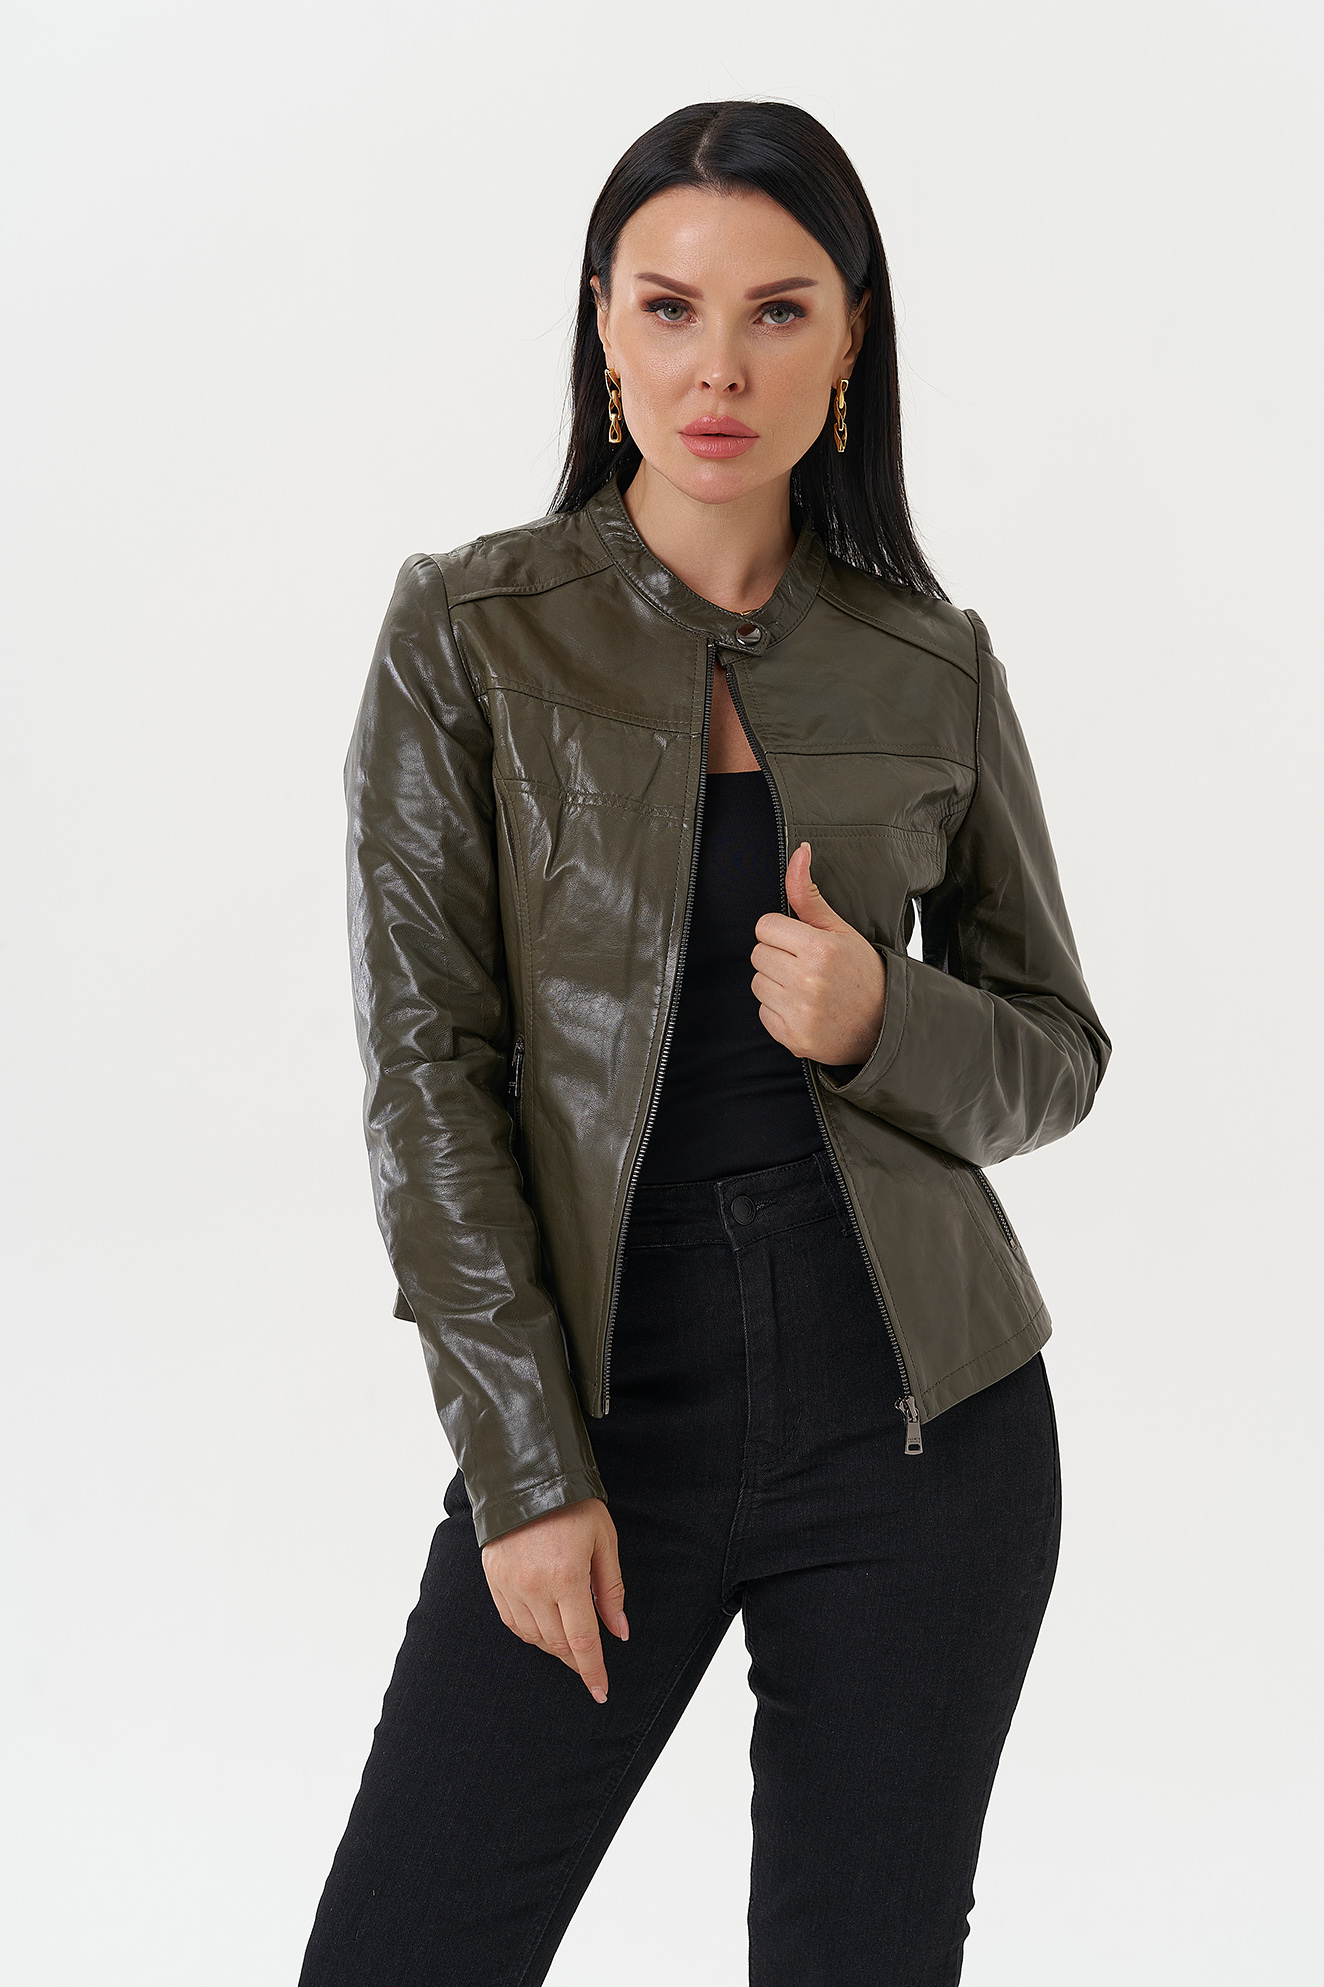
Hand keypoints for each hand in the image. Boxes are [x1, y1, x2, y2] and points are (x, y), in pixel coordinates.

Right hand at [481, 1497, 627, 1702]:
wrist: (525, 1476)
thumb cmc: (572, 1504)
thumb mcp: (604, 1540)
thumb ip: (611, 1590)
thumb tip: (618, 1631)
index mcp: (567, 1577)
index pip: (582, 1640)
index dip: (592, 1669)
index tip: (600, 1691)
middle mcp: (534, 1587)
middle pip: (557, 1643)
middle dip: (575, 1660)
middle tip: (588, 1666)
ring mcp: (510, 1584)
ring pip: (533, 1637)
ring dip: (553, 1647)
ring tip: (569, 1645)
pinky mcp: (493, 1579)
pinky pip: (511, 1621)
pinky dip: (529, 1633)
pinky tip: (542, 1629)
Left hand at [751, 842, 886, 1065]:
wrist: (884, 1025)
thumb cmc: (862, 972)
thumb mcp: (840, 930)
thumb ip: (809, 895)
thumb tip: (799, 851)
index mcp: (820, 949)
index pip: (765, 927)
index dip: (782, 933)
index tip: (802, 942)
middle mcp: (807, 981)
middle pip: (757, 954)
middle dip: (778, 956)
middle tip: (806, 966)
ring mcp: (799, 1012)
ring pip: (757, 983)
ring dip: (775, 984)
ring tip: (806, 987)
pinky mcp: (793, 1038)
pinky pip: (763, 1012)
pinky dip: (778, 1011)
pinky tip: (804, 1008)